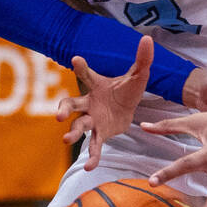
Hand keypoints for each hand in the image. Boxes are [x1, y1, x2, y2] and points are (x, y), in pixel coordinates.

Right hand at [56, 36, 153, 171]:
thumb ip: (142, 58)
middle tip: (59, 115)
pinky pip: (93, 145)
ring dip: (72, 132)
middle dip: (63, 109)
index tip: (76, 59)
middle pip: (71, 104)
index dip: (81, 67)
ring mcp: (92, 119)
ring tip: (66, 139)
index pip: (86, 74)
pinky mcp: (100, 133)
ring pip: (78, 125)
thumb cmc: (127, 89)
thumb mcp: (138, 75)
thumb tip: (148, 38)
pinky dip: (92, 156)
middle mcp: (89, 102)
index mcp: (96, 85)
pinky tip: (90, 167)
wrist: (129, 109)